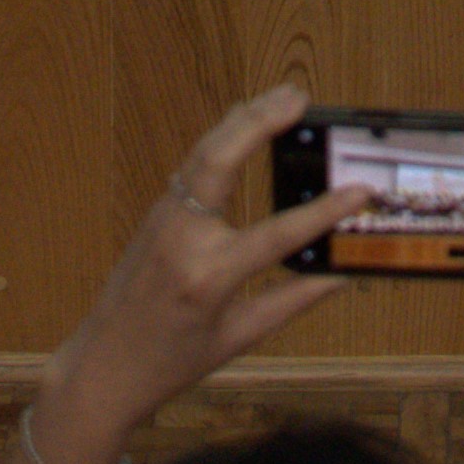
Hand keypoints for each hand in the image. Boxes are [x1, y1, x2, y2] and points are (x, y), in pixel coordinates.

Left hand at [10, 84, 354, 463]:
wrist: (102, 366)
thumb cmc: (172, 362)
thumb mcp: (237, 338)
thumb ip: (291, 301)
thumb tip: (341, 276)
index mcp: (209, 279)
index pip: (277, 236)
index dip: (324, 213)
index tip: (360, 190)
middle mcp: (183, 239)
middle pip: (220, 161)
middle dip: (260, 123)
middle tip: (300, 98)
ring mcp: (163, 220)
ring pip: (202, 153)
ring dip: (241, 120)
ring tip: (282, 97)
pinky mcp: (155, 214)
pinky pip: (191, 167)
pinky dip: (221, 139)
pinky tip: (244, 124)